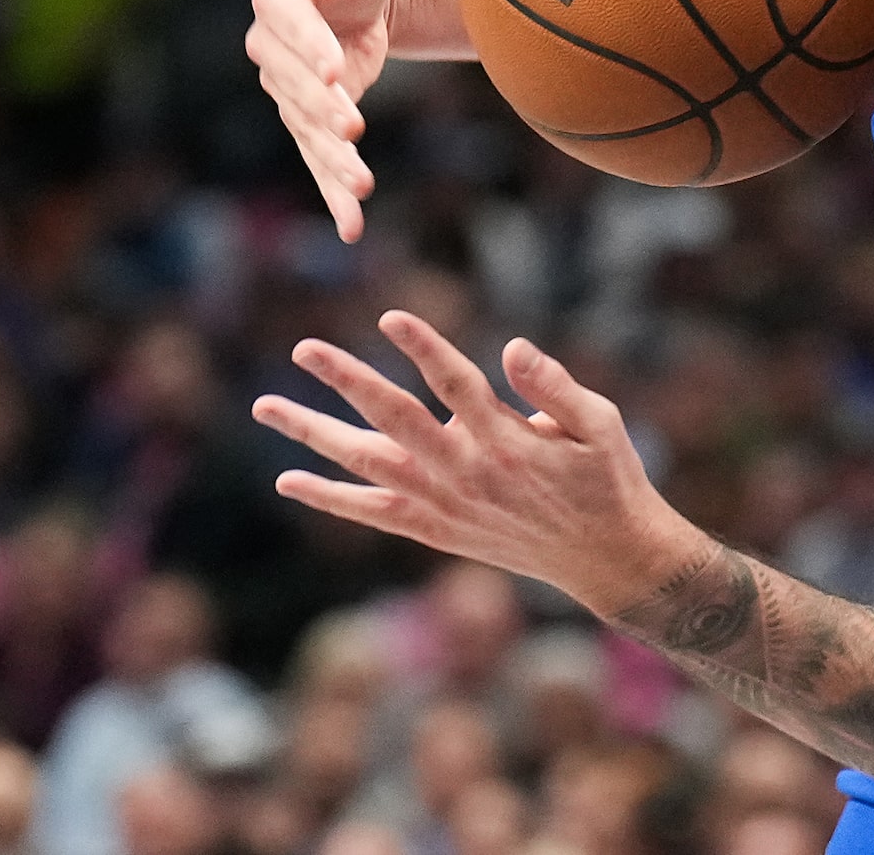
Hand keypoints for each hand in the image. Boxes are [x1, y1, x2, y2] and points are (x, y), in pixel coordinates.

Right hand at [246, 0, 407, 241]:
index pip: (288, 23)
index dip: (311, 47)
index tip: (338, 72)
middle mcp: (271, 47)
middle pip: (292, 84)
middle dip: (323, 110)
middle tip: (354, 131)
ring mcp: (286, 87)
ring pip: (304, 128)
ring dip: (331, 161)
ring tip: (361, 187)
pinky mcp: (309, 117)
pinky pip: (317, 156)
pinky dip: (333, 191)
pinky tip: (350, 225)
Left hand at [253, 312, 705, 619]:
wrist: (603, 557)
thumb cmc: (606, 479)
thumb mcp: (601, 423)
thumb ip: (554, 385)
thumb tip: (511, 348)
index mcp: (508, 439)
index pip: (455, 383)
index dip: (423, 347)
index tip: (392, 316)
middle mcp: (466, 471)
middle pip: (393, 418)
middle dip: (346, 380)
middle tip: (304, 348)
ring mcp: (444, 504)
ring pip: (366, 464)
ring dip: (313, 433)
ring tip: (267, 406)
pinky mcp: (435, 530)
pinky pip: (370, 513)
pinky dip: (328, 497)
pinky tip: (288, 480)